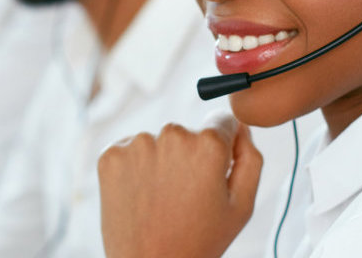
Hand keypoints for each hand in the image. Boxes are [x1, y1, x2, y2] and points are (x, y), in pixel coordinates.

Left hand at [97, 111, 262, 257]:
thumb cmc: (199, 240)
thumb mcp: (242, 205)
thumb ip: (250, 158)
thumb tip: (240, 128)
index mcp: (208, 145)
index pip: (222, 122)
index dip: (222, 149)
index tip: (212, 173)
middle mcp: (172, 135)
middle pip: (187, 134)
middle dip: (189, 157)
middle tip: (185, 197)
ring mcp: (137, 144)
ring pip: (157, 143)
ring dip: (160, 163)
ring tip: (161, 200)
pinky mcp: (110, 155)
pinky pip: (129, 150)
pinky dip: (134, 168)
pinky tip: (141, 195)